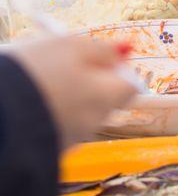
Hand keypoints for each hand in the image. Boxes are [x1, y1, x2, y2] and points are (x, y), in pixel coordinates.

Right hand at [8, 33, 138, 147]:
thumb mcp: (71, 46)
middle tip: (64, 61)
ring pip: (78, 110)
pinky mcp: (47, 148)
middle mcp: (93, 123)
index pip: (130, 85)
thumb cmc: (34, 75)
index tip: (99, 55)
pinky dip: (49, 111)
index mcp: (106, 97)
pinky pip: (56, 124)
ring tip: (39, 77)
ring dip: (67, 94)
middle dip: (89, 80)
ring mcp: (70, 139)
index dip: (117, 67)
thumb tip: (126, 50)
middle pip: (104, 98)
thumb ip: (102, 49)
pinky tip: (29, 98)